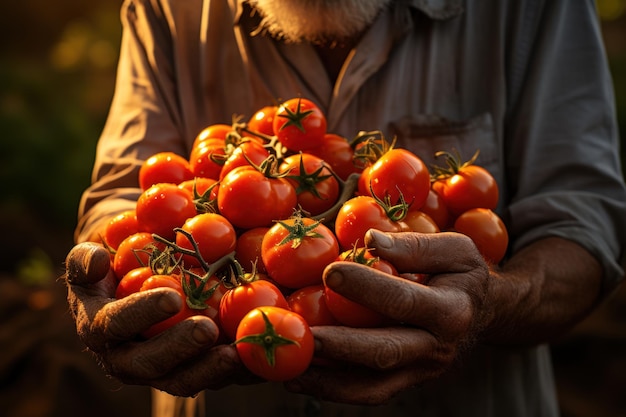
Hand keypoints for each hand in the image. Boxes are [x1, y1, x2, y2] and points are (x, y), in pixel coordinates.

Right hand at [64, 242, 247, 396]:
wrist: (131, 286)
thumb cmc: (112, 266)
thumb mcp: (91, 258)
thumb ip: (85, 260)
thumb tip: (97, 261)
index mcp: (100, 330)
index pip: (116, 324)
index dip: (142, 313)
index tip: (171, 297)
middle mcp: (127, 359)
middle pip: (152, 363)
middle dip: (180, 348)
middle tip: (208, 329)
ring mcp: (161, 370)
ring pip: (184, 379)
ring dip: (211, 369)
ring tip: (238, 353)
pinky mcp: (190, 371)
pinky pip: (212, 377)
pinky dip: (236, 372)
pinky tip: (258, 357)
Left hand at [286, 229, 489, 404]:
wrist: (480, 313)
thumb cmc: (461, 274)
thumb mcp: (455, 250)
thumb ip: (415, 246)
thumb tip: (371, 241)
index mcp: (451, 311)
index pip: (403, 301)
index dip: (366, 288)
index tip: (331, 271)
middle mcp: (436, 349)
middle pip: (384, 353)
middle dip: (339, 345)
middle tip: (302, 333)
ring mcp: (419, 372)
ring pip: (371, 387)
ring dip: (327, 380)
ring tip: (289, 366)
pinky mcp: (404, 382)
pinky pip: (366, 391)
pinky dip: (331, 388)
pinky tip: (300, 376)